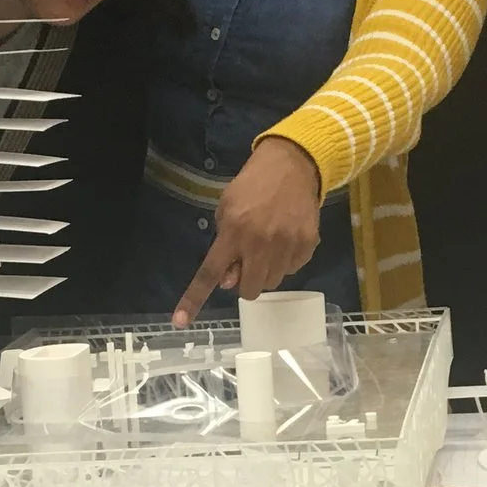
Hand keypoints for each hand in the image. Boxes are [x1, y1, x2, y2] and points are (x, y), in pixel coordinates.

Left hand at [174, 137, 322, 325]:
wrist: (292, 165)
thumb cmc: (252, 186)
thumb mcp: (227, 207)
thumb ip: (225, 245)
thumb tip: (228, 281)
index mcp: (234, 232)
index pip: (210, 272)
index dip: (193, 299)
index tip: (179, 321)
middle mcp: (260, 243)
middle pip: (249, 290)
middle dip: (245, 282)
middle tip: (248, 261)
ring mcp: (287, 246)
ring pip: (272, 283)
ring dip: (265, 272)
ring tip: (268, 245)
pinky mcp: (307, 245)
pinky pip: (293, 270)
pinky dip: (286, 262)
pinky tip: (285, 238)